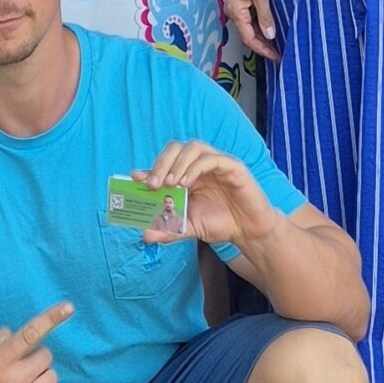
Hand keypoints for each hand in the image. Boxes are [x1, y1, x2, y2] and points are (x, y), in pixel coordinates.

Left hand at [137, 140, 286, 249]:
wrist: (248, 231)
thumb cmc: (220, 223)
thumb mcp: (189, 228)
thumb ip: (169, 229)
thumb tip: (145, 235)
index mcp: (187, 174)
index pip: (165, 163)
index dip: (149, 168)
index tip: (135, 178)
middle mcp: (199, 165)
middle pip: (176, 148)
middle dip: (161, 163)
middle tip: (153, 184)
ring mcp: (216, 163)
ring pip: (193, 147)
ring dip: (177, 163)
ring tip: (170, 183)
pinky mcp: (232, 166)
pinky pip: (212, 159)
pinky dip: (196, 167)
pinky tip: (187, 183)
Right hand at [224, 0, 279, 61]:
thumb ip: (265, 16)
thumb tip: (270, 35)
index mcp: (236, 12)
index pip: (249, 39)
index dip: (263, 50)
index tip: (276, 57)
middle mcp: (233, 12)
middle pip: (248, 35)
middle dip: (262, 46)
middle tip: (278, 53)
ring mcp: (234, 6)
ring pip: (248, 28)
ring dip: (260, 36)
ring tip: (275, 44)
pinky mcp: (238, 0)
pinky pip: (248, 18)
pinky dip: (258, 26)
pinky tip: (268, 26)